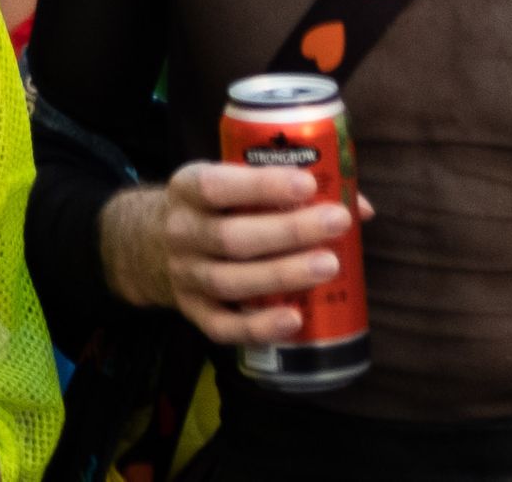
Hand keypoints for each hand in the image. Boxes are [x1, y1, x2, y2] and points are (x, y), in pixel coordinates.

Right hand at [105, 162, 365, 349]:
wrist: (152, 244)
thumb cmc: (213, 210)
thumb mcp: (231, 183)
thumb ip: (285, 188)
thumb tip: (359, 205)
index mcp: (187, 189)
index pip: (216, 186)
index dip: (261, 186)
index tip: (308, 183)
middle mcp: (181, 232)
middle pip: (230, 237)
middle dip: (287, 231)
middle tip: (336, 223)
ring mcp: (184, 275)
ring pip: (229, 281)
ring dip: (281, 275)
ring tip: (330, 266)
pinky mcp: (194, 312)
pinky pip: (223, 327)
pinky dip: (258, 327)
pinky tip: (294, 320)